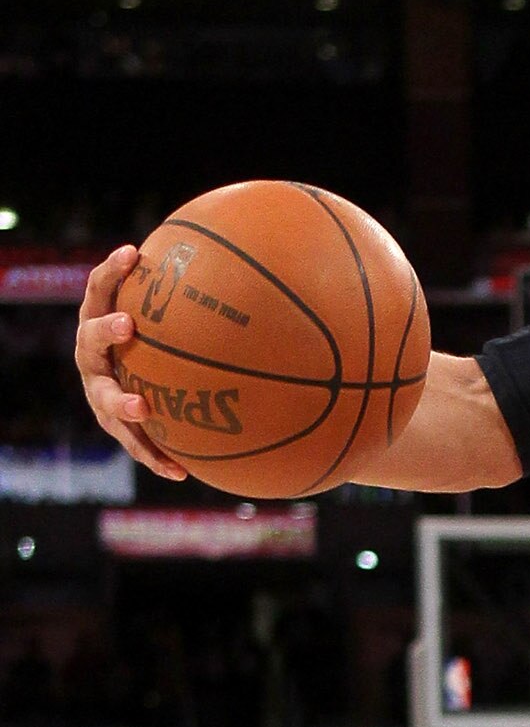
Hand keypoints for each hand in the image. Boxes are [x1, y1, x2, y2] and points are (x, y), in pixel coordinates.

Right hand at [75, 246, 188, 481]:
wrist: (140, 385)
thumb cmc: (161, 341)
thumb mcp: (170, 318)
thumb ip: (188, 294)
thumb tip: (242, 266)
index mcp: (99, 320)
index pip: (99, 288)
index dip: (111, 270)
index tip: (132, 253)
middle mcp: (92, 356)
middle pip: (90, 338)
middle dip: (106, 330)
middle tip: (127, 324)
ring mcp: (99, 392)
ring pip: (105, 399)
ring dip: (122, 402)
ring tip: (142, 408)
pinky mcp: (115, 425)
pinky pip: (134, 444)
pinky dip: (155, 457)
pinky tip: (182, 473)